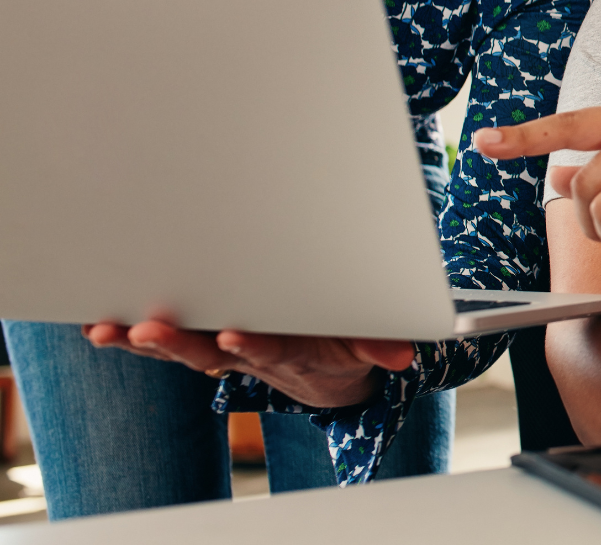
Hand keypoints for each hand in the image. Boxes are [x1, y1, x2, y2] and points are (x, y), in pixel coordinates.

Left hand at [81, 320, 414, 407]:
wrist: (322, 373)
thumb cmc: (342, 343)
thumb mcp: (368, 344)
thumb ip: (381, 345)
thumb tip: (404, 356)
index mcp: (294, 349)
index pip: (274, 349)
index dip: (254, 346)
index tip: (235, 338)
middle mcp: (249, 353)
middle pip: (210, 352)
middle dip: (179, 342)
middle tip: (149, 330)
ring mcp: (222, 350)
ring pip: (179, 348)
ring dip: (143, 341)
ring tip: (108, 330)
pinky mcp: (203, 340)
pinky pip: (163, 341)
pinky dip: (130, 335)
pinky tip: (98, 324)